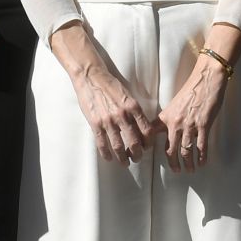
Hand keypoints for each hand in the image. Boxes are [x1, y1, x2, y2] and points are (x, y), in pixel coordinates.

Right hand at [49, 22, 154, 166]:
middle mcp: (123, 115)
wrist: (92, 77)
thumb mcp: (129, 95)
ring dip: (123, 157)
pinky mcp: (95, 124)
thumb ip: (135, 110)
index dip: (149, 142)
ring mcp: (108, 121)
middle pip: (135, 141)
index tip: (148, 147)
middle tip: (138, 159)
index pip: (147, 130)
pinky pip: (102, 143)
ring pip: (118, 145)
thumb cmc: (112, 85)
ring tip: (125, 163)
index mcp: (134, 107)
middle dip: (138, 153)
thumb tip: (143, 125)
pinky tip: (109, 158)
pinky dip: (106, 153)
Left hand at [157, 57, 229, 173]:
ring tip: (190, 170)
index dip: (149, 149)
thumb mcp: (174, 104)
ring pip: (186, 150)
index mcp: (165, 118)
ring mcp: (189, 126)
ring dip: (188, 163)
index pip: (153, 137)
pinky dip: (202, 156)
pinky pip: (201, 146)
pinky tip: (203, 162)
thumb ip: (169, 118)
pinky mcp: (204, 125)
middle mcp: (175, 124)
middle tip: (177, 171)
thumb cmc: (192, 89)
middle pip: (171, 150)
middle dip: (173, 163)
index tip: (149, 157)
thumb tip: (168, 131)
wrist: (207, 79)